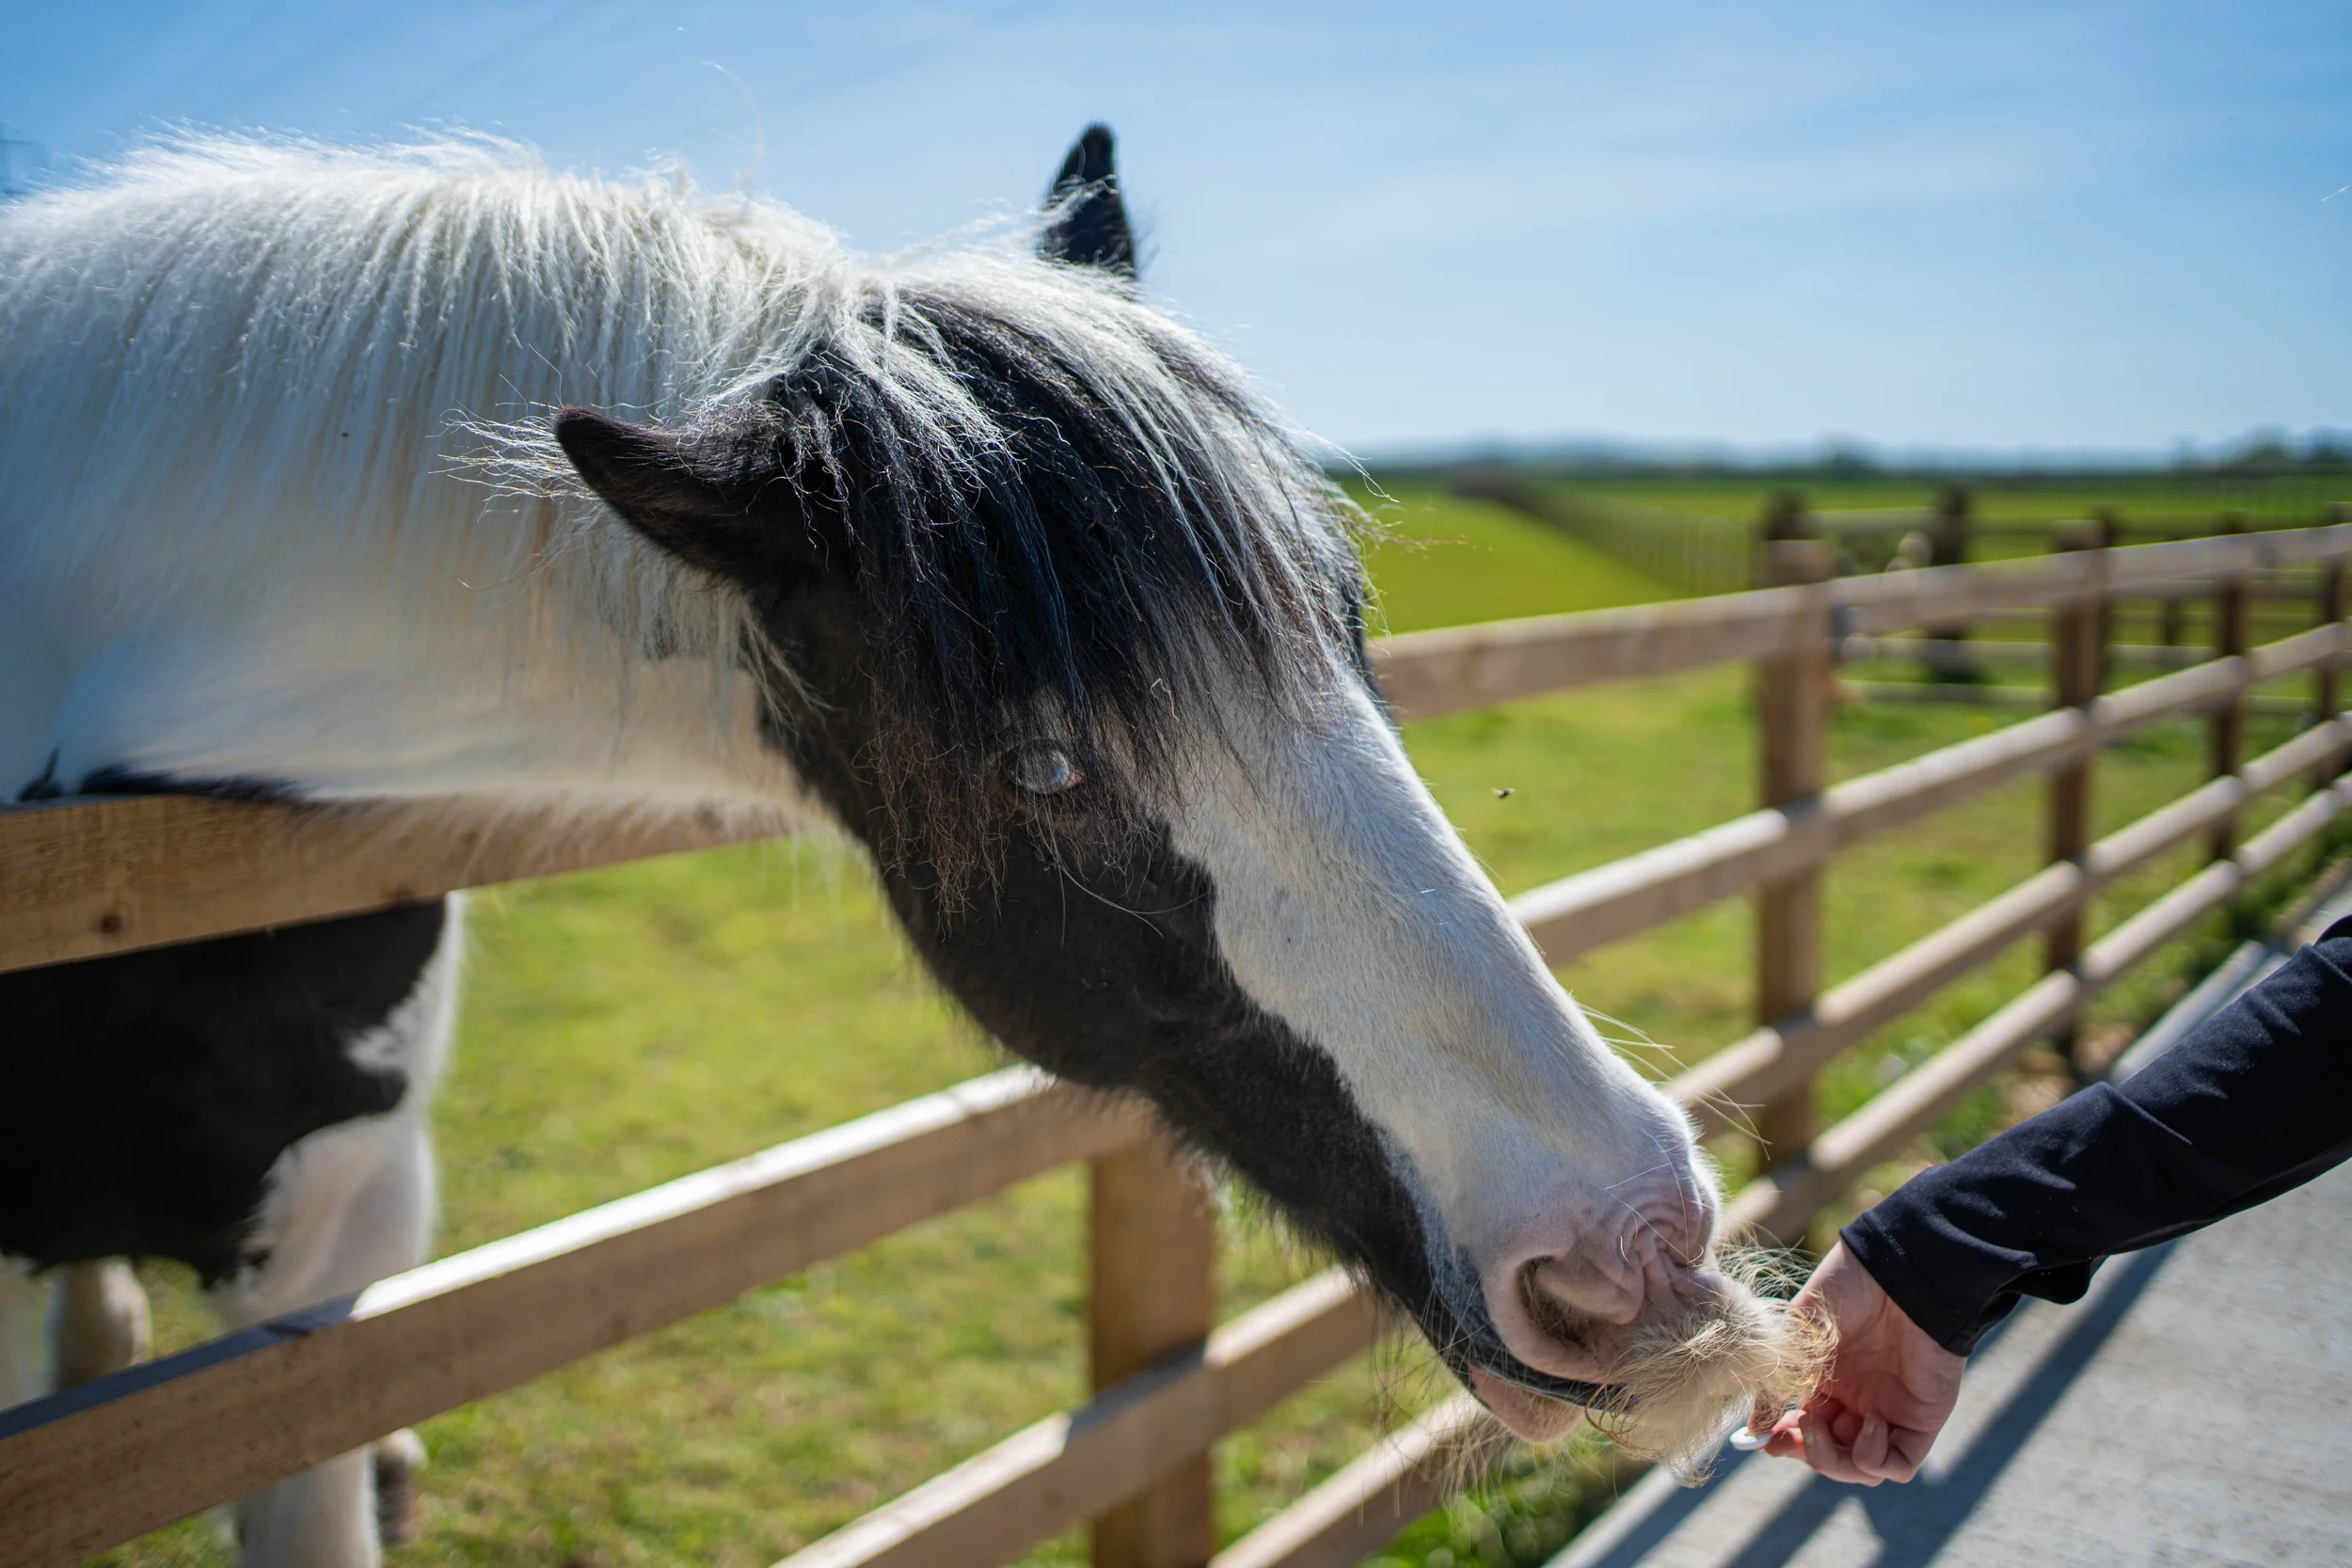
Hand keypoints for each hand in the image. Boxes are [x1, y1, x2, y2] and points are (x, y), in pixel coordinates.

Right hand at [1747, 1242, 1964, 1484]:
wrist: (1897, 1271)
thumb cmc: (1846, 1290)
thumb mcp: (1797, 1336)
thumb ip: (1777, 1384)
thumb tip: (1755, 1430)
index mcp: (1829, 1381)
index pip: (1806, 1431)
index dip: (1785, 1442)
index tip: (1763, 1440)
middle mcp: (1858, 1401)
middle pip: (1832, 1456)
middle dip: (1808, 1453)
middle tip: (1793, 1430)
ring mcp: (1890, 1412)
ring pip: (1862, 1469)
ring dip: (1837, 1461)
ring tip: (1821, 1422)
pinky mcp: (1922, 1419)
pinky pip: (1900, 1465)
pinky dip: (1876, 1458)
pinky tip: (1869, 1421)